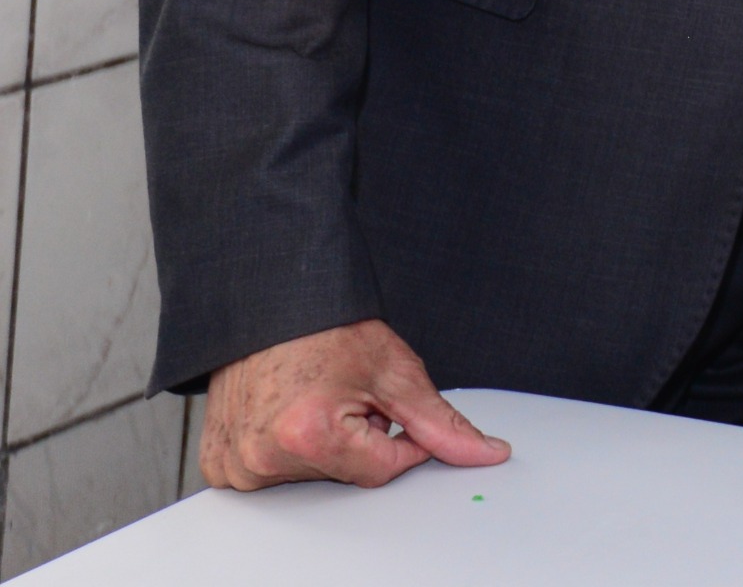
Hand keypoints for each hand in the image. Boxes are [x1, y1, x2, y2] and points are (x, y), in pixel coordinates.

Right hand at [199, 319, 509, 490]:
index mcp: (308, 435)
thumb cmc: (327, 330)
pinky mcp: (218, 465)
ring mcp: (234, 465)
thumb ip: (442, 422)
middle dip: (360, 438)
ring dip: (326, 444)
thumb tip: (487, 454)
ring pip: (312, 474)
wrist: (271, 305)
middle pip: (345, 473)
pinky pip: (272, 472)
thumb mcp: (396, 372)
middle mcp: (262, 458)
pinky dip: (288, 448)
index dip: (400, 437)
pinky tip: (287, 411)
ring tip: (315, 398)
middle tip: (344, 394)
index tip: (389, 405)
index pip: (384, 469)